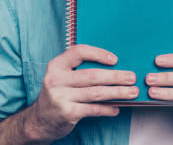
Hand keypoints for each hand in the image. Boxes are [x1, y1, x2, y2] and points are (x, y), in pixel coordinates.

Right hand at [23, 45, 138, 142]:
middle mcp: (56, 80)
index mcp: (56, 65)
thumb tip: (113, 64)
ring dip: (117, 92)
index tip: (115, 59)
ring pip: (95, 93)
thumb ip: (79, 68)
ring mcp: (61, 97)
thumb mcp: (61, 76)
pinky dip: (107, 109)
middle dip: (115, 76)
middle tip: (131, 77)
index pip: (78, 52)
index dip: (98, 54)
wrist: (40, 120)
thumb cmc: (58, 93)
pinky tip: (117, 108)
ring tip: (131, 92)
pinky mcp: (67, 113)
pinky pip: (93, 109)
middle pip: (92, 76)